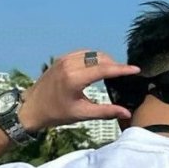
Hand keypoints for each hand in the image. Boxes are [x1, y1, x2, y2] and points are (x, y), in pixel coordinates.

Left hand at [18, 50, 139, 131]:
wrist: (32, 107)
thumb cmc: (56, 113)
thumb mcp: (82, 114)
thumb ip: (106, 111)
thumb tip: (126, 112)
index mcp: (74, 78)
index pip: (104, 69)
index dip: (122, 69)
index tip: (136, 69)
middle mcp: (69, 64)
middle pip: (100, 58)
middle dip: (114, 65)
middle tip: (124, 75)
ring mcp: (64, 59)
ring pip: (92, 53)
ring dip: (105, 60)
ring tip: (114, 72)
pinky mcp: (62, 58)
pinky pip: (83, 53)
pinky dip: (94, 58)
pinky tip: (99, 68)